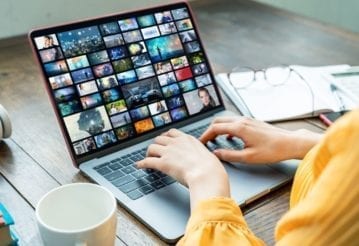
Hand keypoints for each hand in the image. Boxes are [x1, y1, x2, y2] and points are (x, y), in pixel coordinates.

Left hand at [136, 129, 229, 210]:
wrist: (207, 175)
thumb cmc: (211, 168)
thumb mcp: (207, 155)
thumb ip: (200, 154)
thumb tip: (203, 158)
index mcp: (188, 139)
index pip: (172, 133)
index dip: (166, 137)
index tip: (164, 141)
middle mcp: (176, 143)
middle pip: (159, 139)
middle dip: (157, 145)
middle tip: (156, 151)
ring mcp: (168, 152)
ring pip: (152, 148)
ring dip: (149, 153)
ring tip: (148, 158)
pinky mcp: (162, 164)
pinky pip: (148, 161)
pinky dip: (142, 164)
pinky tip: (140, 166)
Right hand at [200, 116, 321, 163]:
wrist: (290, 143)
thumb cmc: (272, 150)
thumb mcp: (248, 157)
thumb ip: (230, 155)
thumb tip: (216, 154)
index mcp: (239, 127)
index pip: (215, 128)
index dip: (205, 136)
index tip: (200, 143)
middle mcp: (242, 120)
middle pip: (218, 121)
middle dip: (209, 130)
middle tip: (205, 141)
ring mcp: (248, 120)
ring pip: (226, 120)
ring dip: (218, 128)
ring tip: (214, 139)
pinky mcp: (252, 122)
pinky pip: (234, 122)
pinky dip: (227, 128)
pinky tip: (229, 137)